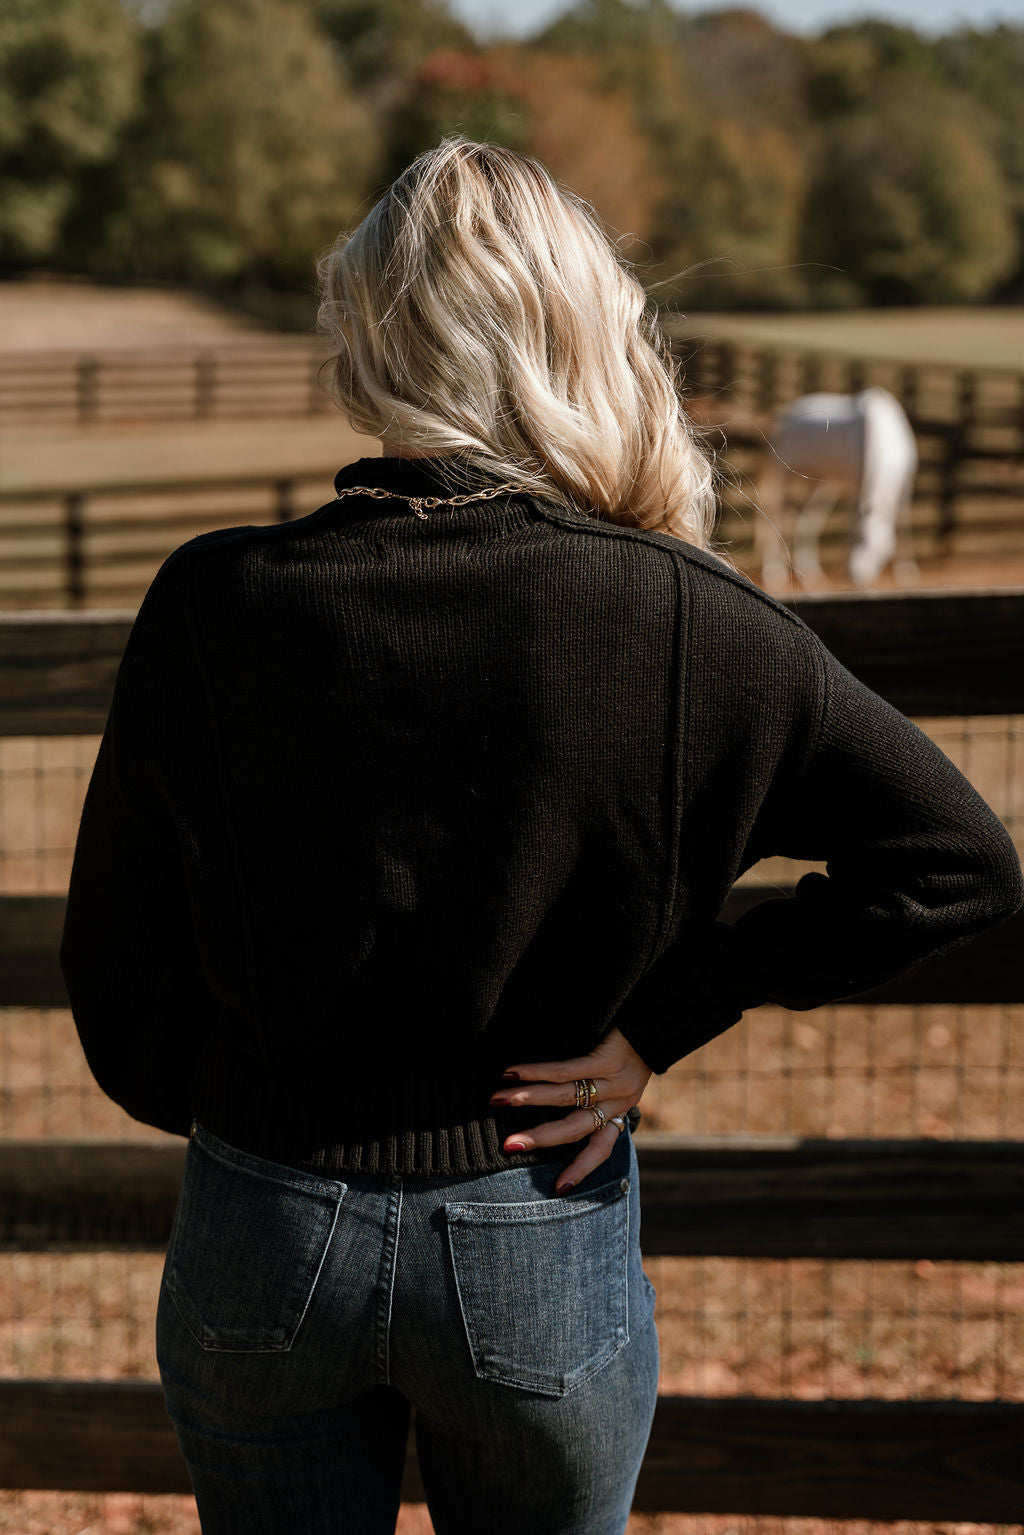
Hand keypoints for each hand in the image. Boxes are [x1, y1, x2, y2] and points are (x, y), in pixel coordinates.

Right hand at [489, 1028, 652, 1195]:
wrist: (659, 1019)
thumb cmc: (631, 1045)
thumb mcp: (622, 1077)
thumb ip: (596, 1094)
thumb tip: (552, 1102)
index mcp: (620, 1110)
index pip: (602, 1148)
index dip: (581, 1168)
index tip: (559, 1189)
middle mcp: (618, 1100)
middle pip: (575, 1128)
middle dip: (539, 1139)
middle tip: (508, 1147)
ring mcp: (613, 1081)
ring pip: (564, 1097)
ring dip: (527, 1099)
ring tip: (498, 1101)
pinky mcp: (606, 1058)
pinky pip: (566, 1070)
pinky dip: (537, 1073)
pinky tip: (514, 1073)